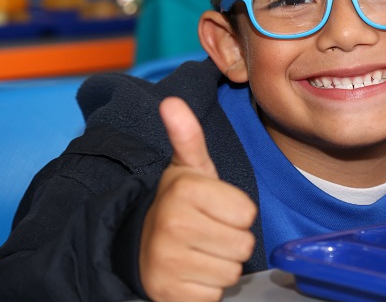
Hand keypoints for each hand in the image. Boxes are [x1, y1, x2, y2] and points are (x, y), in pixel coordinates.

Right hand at [140, 97, 256, 301]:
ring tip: (200, 251)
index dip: (236, 212)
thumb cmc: (178, 204)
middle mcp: (173, 224)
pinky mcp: (168, 294)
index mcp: (184, 190)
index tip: (215, 208)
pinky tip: (191, 272)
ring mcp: (167, 262)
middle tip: (209, 232)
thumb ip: (188, 136)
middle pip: (243, 244)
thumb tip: (172, 102)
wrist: (138, 245)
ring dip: (221, 264)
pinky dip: (206, 287)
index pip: (247, 212)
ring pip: (231, 272)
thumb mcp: (187, 168)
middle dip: (231, 240)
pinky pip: (214, 295)